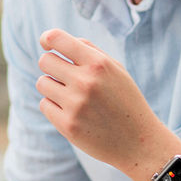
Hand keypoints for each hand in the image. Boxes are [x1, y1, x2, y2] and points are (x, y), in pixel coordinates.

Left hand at [36, 29, 174, 173]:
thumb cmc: (125, 100)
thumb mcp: (116, 70)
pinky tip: (73, 112)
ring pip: (42, 83)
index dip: (47, 39)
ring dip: (52, 87)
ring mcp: (75, 105)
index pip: (57, 39)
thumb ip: (89, 51)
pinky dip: (54, 106)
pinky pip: (44, 105)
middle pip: (45, 61)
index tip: (46, 44)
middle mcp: (85, 82)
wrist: (138, 142)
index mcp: (98, 63)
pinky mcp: (67, 125)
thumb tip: (55, 41)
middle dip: (51, 66)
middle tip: (64, 76)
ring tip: (72, 96)